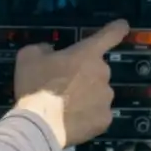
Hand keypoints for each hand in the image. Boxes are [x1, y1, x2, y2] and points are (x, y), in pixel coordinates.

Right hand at [7, 20, 128, 150]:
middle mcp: (103, 72)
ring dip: (87, 95)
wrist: (39, 124)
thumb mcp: (28, 57)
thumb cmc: (35, 87)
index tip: (122, 26)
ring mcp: (106, 97)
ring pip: (99, 92)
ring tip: (65, 106)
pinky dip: (88, 115)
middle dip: (84, 74)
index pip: (110, 34)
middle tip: (64, 86)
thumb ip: (43, 48)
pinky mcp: (105, 119)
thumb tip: (50, 51)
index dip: (117, 28)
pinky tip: (72, 120)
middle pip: (97, 69)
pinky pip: (98, 113)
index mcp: (87, 54)